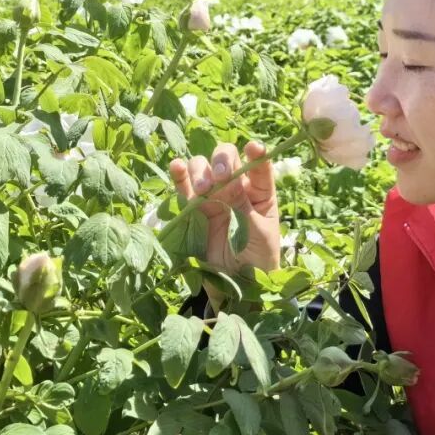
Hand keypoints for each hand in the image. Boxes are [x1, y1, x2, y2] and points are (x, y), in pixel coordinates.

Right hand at [169, 141, 281, 304]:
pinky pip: (182, 188)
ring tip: (202, 190)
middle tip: (220, 178)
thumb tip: (230, 182)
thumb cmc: (259, 257)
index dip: (256, 153)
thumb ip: (245, 207)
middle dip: (221, 161)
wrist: (238, 285)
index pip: (258, 164)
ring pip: (201, 168)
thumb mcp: (260, 232)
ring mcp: (212, 196)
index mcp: (259, 191)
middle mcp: (235, 187)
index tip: (254, 148)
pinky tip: (175, 167)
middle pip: (225, 159)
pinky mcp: (192, 210)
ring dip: (199, 171)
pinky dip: (177, 175)